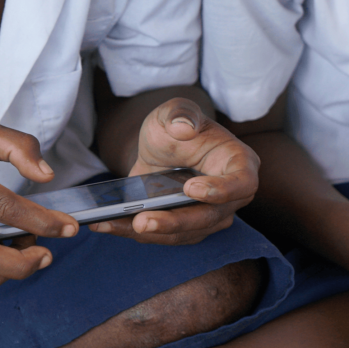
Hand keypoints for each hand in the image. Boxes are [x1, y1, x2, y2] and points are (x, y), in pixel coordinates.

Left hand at [89, 97, 258, 244]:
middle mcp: (231, 196)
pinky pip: (164, 236)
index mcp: (239, 163)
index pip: (242, 183)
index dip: (221, 190)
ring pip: (185, 233)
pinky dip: (134, 233)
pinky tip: (106, 225)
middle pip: (209, 217)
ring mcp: (210, 216)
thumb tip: (183, 128)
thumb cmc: (176, 126)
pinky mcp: (186, 228)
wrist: (161, 146)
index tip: (191, 187)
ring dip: (150, 234)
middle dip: (173, 222)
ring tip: (113, 224)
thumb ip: (180, 113)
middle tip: (141, 221)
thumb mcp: (174, 111)